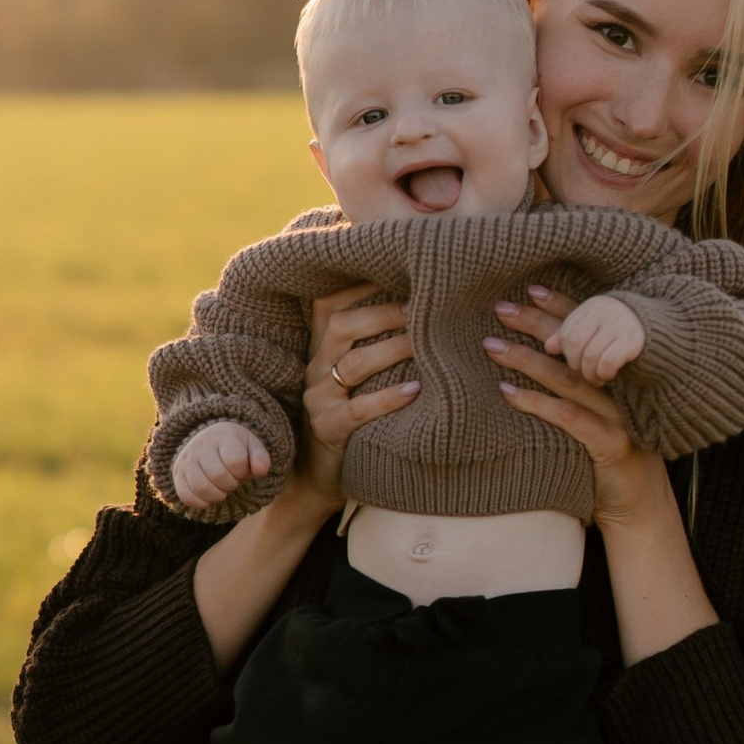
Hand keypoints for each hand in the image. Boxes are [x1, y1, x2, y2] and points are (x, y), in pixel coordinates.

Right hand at [171, 418, 273, 512]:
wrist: (209, 440)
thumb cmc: (235, 447)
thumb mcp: (252, 446)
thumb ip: (260, 458)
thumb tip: (261, 470)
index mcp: (223, 435)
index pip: (235, 460)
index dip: (243, 472)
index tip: (242, 469)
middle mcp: (201, 445)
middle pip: (218, 475)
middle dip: (231, 484)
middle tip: (233, 480)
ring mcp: (187, 460)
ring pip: (201, 487)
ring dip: (217, 495)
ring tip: (222, 490)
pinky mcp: (178, 474)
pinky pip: (186, 496)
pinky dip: (201, 503)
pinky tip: (209, 498)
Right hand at [299, 288, 415, 496]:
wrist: (317, 477)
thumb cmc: (351, 418)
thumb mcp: (356, 377)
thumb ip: (373, 343)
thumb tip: (420, 304)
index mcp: (321, 348)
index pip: (330, 302)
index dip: (359, 282)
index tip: (397, 266)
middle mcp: (315, 367)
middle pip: (341, 325)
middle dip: (383, 311)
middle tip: (424, 305)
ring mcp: (318, 400)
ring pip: (352, 364)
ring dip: (393, 349)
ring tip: (428, 343)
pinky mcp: (328, 431)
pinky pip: (358, 410)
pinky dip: (389, 398)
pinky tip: (417, 389)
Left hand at [482, 288, 671, 533]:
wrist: (640, 508)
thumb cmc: (608, 460)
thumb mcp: (595, 418)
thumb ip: (576, 391)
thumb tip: (533, 359)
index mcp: (619, 377)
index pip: (591, 334)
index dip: (563, 310)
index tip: (533, 289)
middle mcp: (621, 390)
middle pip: (576, 349)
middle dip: (537, 325)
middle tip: (501, 307)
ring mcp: (619, 416)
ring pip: (568, 379)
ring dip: (526, 359)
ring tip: (491, 345)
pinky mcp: (612, 444)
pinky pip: (570, 419)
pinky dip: (537, 404)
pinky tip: (507, 393)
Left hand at [553, 291, 645, 386]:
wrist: (666, 332)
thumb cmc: (625, 332)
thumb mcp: (597, 327)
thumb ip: (572, 333)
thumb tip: (549, 346)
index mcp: (594, 306)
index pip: (567, 331)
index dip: (567, 351)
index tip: (570, 360)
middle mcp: (606, 310)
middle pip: (575, 343)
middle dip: (576, 364)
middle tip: (584, 374)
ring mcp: (620, 324)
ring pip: (589, 355)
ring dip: (590, 373)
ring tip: (596, 379)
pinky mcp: (633, 340)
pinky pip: (607, 362)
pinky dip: (604, 372)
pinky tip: (608, 376)